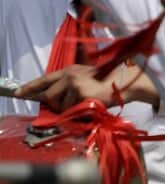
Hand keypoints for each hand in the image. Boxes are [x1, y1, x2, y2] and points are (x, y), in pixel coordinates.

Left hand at [17, 64, 157, 111]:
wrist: (127, 82)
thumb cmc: (108, 82)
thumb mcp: (86, 79)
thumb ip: (68, 86)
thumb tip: (51, 100)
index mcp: (71, 70)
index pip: (45, 79)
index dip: (30, 87)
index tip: (18, 93)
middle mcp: (70, 76)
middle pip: (49, 96)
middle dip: (56, 104)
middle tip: (73, 104)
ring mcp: (75, 85)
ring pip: (60, 106)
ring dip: (70, 110)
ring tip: (86, 104)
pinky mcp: (82, 95)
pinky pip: (72, 112)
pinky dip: (79, 113)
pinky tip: (91, 106)